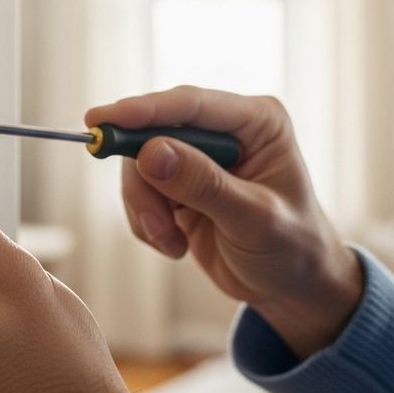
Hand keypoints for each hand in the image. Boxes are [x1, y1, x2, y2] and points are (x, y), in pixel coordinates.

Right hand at [87, 86, 362, 359]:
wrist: (291, 288)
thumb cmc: (292, 249)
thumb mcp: (254, 219)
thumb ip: (205, 185)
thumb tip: (151, 153)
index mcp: (257, 121)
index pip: (192, 104)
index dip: (144, 110)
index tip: (102, 122)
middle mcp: (226, 129)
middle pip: (156, 130)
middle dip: (144, 178)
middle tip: (151, 222)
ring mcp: (200, 155)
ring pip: (140, 163)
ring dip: (146, 208)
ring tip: (171, 242)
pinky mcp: (178, 182)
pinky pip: (140, 190)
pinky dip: (146, 221)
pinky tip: (174, 244)